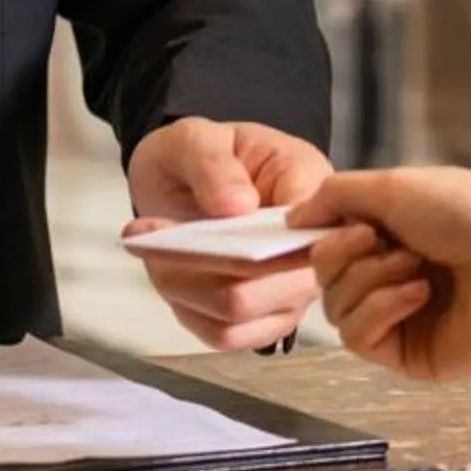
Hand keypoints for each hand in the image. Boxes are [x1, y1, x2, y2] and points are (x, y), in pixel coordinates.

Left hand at [125, 118, 332, 349]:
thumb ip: (215, 163)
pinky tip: (164, 267)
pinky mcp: (257, 320)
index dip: (269, 239)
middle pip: (280, 288)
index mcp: (314, 190)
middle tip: (166, 235)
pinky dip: (183, 304)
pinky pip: (222, 334)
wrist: (188, 178)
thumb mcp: (199, 137)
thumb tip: (237, 207)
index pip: (313, 232)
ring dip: (187, 285)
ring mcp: (288, 291)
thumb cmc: (208, 155)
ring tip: (156, 246)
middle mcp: (311, 250)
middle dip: (213, 265)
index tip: (219, 219)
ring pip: (242, 315)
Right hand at [287, 166, 470, 379]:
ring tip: (415, 268)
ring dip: (369, 280)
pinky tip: (418, 295)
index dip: (321, 232)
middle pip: (323, 272)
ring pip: (334, 305)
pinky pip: (357, 337)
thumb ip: (336, 195)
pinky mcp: (406, 353)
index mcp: (393, 230)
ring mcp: (398, 315)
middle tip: (379, 239)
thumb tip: (293, 215)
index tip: (320, 223)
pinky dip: (381, 309)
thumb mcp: (397, 185)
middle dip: (345, 252)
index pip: (329, 237)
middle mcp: (392, 272)